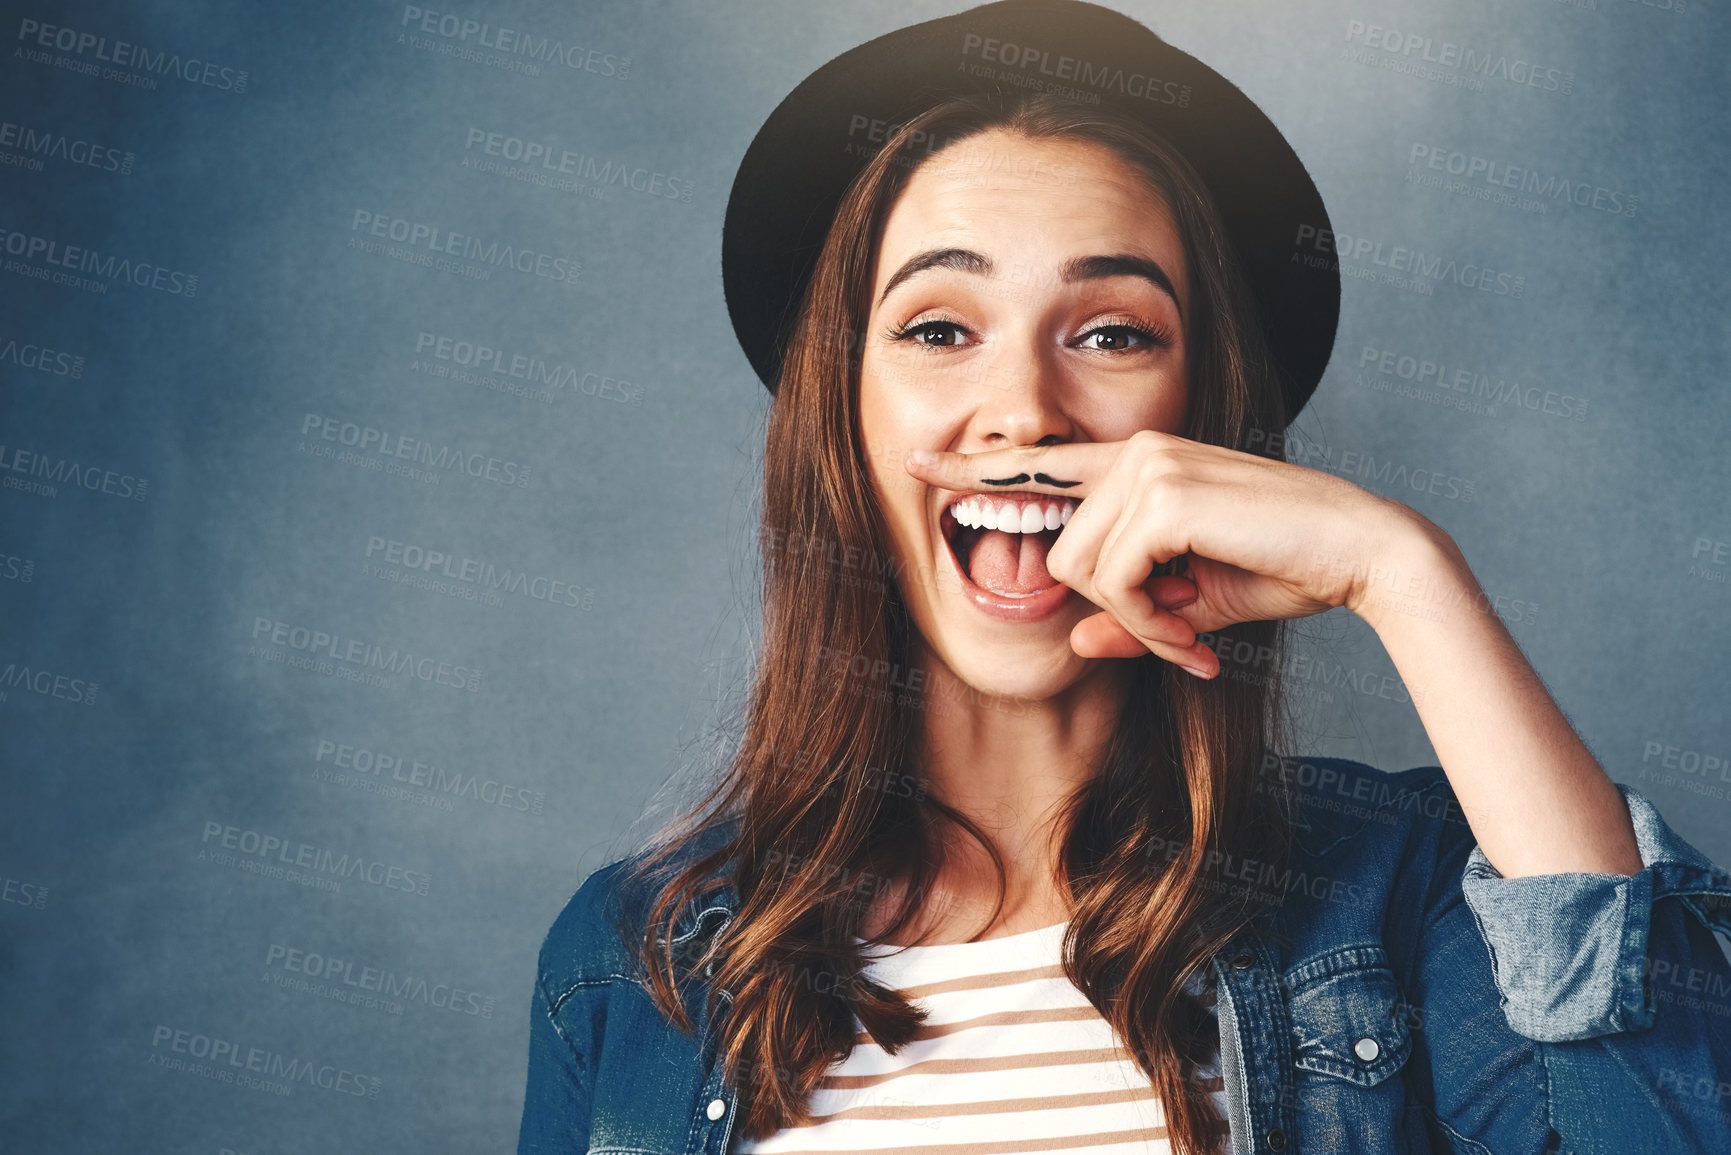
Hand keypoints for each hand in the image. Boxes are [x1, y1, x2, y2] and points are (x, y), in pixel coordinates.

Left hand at [904, 430, 1427, 674]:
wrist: (1362, 552)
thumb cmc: (1286, 566)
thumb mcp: (1194, 602)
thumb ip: (1133, 615)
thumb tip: (1077, 641)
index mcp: (1139, 462)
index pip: (1041, 464)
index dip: (974, 468)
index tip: (915, 463)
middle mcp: (1136, 452)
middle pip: (1060, 551)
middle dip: (1113, 613)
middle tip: (1176, 640)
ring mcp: (1148, 465)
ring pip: (1081, 570)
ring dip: (1136, 621)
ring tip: (1190, 633)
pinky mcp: (1163, 493)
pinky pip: (1114, 580)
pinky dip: (1150, 621)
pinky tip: (1194, 630)